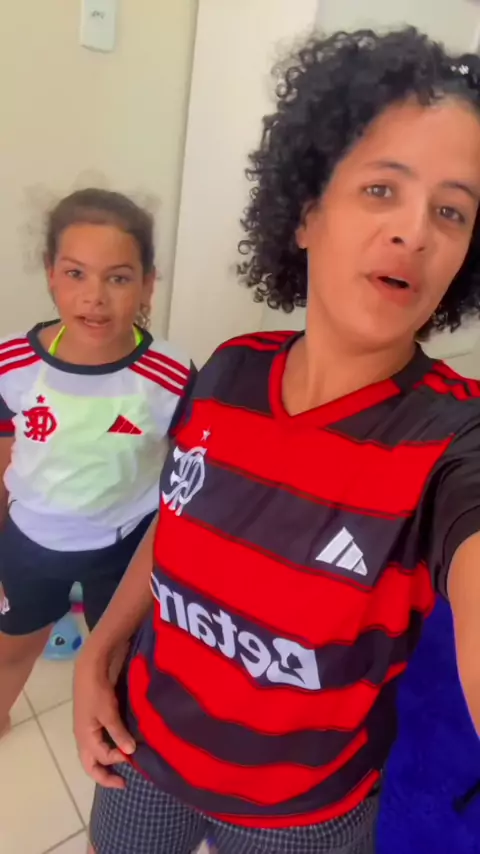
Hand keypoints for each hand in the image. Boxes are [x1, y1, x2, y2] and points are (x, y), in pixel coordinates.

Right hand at [73, 645, 135, 788]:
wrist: (89, 668)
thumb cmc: (97, 691)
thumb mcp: (109, 712)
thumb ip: (118, 733)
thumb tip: (130, 752)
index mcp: (85, 738)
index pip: (102, 758)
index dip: (118, 759)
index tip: (134, 756)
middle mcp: (83, 738)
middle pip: (90, 765)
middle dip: (105, 776)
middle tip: (122, 783)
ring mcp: (86, 730)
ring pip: (93, 755)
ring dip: (105, 763)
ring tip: (121, 768)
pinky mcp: (91, 721)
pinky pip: (97, 742)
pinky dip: (106, 749)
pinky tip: (118, 747)